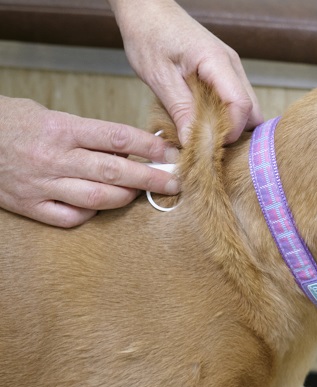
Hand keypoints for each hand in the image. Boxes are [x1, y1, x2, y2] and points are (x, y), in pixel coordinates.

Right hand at [0, 96, 179, 227]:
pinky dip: (91, 214)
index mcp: (61, 128)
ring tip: (143, 193)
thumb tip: (130, 148)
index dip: (150, 147)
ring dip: (127, 197)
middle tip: (175, 182)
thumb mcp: (51, 115)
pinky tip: (101, 206)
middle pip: (115, 172)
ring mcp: (41, 185)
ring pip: (97, 199)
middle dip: (151, 178)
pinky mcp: (28, 206)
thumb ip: (87, 132)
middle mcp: (53, 158)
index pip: (118, 138)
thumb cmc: (11, 122)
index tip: (172, 153)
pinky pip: (70, 218)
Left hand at [109, 0, 263, 144]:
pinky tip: (205, 123)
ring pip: (246, 107)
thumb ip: (180, 109)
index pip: (240, 105)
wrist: (147, 10)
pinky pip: (234, 100)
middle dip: (236, 133)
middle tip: (210, 148)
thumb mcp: (158, 76)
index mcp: (217, 62)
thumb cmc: (149, 34)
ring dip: (230, 125)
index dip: (230, 132)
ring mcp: (231, 68)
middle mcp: (232, 65)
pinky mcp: (224, 72)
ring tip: (206, 137)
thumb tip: (192, 142)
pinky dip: (224, 115)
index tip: (209, 147)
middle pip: (251, 110)